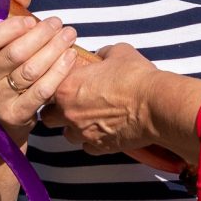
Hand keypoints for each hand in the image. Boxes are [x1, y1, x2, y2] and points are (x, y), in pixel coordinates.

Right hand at [0, 0, 81, 139]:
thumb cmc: (1, 68)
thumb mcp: (0, 41)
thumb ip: (9, 12)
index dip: (11, 27)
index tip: (31, 19)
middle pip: (15, 53)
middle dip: (41, 35)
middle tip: (58, 23)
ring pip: (31, 71)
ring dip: (54, 50)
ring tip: (69, 35)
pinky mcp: (15, 115)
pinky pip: (42, 91)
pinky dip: (59, 72)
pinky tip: (71, 57)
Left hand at [46, 42, 161, 157]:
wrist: (155, 104)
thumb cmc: (135, 77)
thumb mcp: (117, 52)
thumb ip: (101, 54)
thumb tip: (101, 56)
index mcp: (67, 87)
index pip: (45, 88)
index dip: (54, 87)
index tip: (65, 84)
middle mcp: (69, 113)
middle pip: (47, 117)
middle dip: (57, 111)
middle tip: (71, 103)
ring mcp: (83, 132)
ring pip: (67, 135)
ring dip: (74, 127)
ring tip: (88, 118)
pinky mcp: (100, 147)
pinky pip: (88, 147)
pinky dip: (93, 140)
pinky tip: (103, 130)